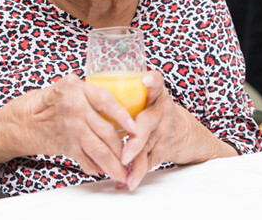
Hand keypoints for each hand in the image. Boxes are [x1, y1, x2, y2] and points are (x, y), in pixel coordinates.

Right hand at [0, 74, 135, 182]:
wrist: (23, 120)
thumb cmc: (52, 101)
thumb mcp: (72, 86)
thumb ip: (93, 94)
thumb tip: (124, 103)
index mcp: (78, 90)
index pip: (106, 101)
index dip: (122, 115)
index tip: (135, 127)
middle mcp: (74, 109)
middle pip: (105, 132)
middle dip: (123, 148)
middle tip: (135, 156)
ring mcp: (70, 130)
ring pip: (98, 150)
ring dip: (113, 163)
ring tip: (124, 172)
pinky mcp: (66, 146)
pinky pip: (86, 159)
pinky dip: (98, 166)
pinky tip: (106, 168)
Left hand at [120, 71, 236, 189]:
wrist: (178, 129)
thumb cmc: (149, 108)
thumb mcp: (145, 94)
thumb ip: (123, 90)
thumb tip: (83, 83)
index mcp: (155, 94)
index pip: (156, 82)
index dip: (152, 81)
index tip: (145, 80)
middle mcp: (161, 112)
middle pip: (148, 123)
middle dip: (136, 140)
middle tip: (125, 153)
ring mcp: (164, 133)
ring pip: (148, 148)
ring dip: (136, 164)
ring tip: (126, 176)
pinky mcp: (162, 150)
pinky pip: (148, 162)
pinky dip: (137, 173)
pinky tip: (128, 182)